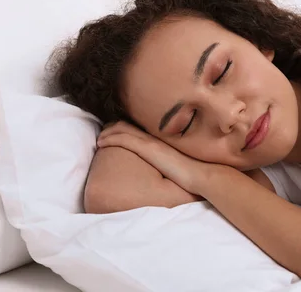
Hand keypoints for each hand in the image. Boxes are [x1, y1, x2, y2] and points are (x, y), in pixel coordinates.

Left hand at [97, 121, 224, 194]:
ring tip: (99, 138)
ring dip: (108, 132)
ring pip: (123, 130)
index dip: (124, 129)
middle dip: (113, 128)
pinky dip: (111, 138)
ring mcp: (151, 142)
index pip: (139, 130)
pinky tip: (101, 142)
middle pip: (129, 126)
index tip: (114, 133)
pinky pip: (124, 139)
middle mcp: (155, 138)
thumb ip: (170, 164)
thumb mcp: (179, 166)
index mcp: (162, 141)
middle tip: (103, 133)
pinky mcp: (148, 149)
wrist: (201, 174)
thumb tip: (167, 171)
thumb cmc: (194, 175)